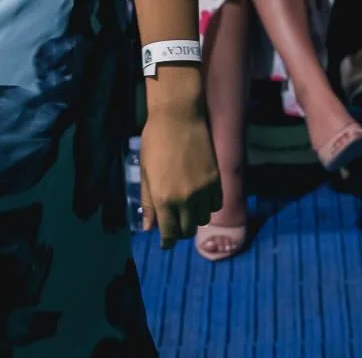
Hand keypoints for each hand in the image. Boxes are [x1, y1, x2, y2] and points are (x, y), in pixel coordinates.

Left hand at [137, 97, 221, 246]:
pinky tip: (200, 198)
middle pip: (187, 230)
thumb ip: (148, 202)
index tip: (166, 243)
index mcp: (164, 199)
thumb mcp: (145, 173)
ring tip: (187, 209)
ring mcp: (203, 191)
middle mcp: (185, 199)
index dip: (167, 242)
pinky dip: (208, 207)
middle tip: (175, 224)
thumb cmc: (155, 141)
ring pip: (203, 219)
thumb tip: (148, 227)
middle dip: (179, 231)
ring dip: (194, 219)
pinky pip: (216, 205)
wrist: (179, 117)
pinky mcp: (216, 180)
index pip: (169, 233)